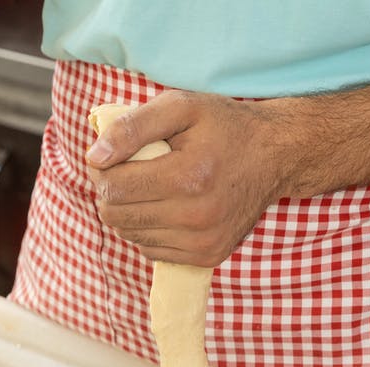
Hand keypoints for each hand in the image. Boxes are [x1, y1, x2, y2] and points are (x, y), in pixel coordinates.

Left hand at [85, 91, 293, 266]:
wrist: (276, 155)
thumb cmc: (224, 126)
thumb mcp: (180, 107)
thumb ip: (131, 127)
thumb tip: (94, 158)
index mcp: (188, 177)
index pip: (112, 187)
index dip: (102, 170)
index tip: (111, 157)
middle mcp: (196, 217)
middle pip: (116, 215)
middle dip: (111, 192)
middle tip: (127, 171)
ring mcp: (203, 242)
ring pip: (130, 235)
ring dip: (129, 211)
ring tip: (150, 186)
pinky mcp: (208, 256)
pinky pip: (151, 251)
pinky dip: (148, 230)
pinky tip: (165, 207)